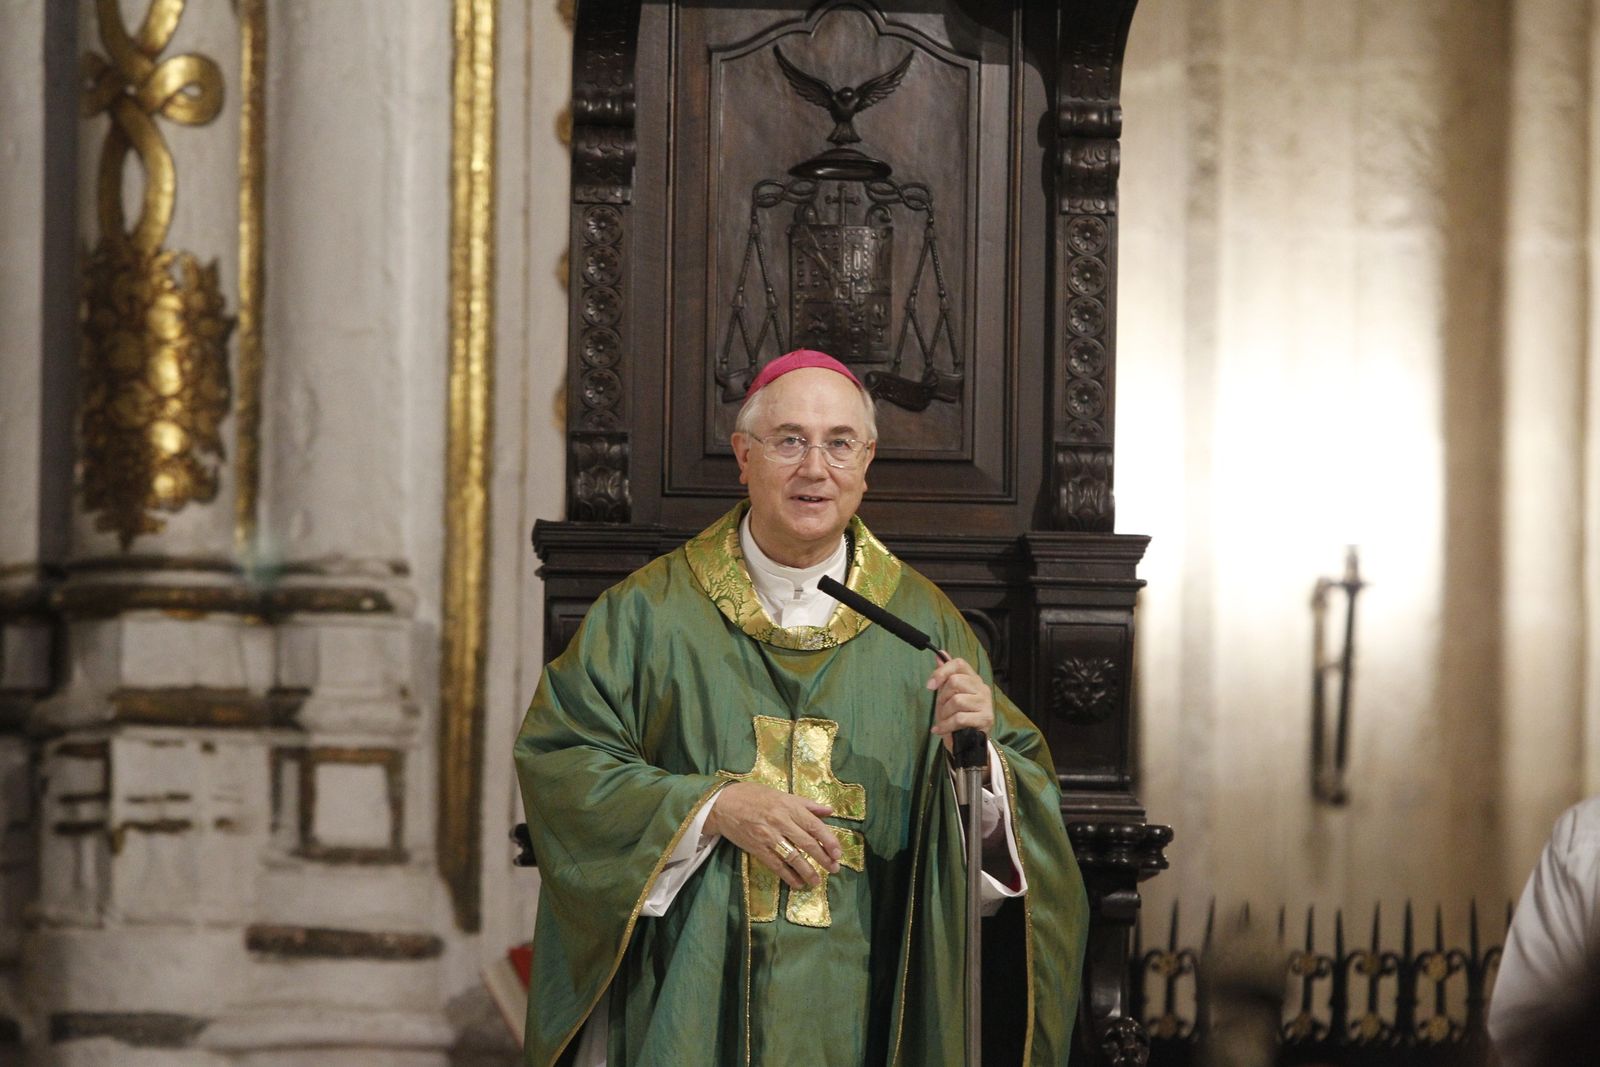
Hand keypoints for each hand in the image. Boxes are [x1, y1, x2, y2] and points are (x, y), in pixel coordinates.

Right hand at [705, 781, 841, 888]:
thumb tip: (829, 811)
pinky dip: (788, 876)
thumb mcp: (782, 794)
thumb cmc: (754, 796)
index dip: (829, 841)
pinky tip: (797, 883)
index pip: (815, 825)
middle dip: (823, 858)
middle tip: (834, 869)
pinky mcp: (757, 849)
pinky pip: (776, 865)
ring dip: (808, 871)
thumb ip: (807, 804)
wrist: (723, 804)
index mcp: (789, 807)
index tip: (838, 853)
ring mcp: (768, 837)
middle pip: (807, 843)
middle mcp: (780, 822)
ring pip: (793, 857)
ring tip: (817, 881)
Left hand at [926, 654, 993, 754]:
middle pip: (955, 682)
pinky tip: (940, 730)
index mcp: (973, 679)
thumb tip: (940, 654)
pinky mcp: (986, 719)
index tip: (929, 686)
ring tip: (943, 721)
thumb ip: (945, 675)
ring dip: (944, 714)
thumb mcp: (947, 695)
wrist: (968, 744)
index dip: (941, 672)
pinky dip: (946, 725)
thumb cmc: (957, 717)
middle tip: (941, 710)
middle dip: (942, 698)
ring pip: (957, 700)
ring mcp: (985, 703)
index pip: (959, 663)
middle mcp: (982, 688)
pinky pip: (960, 718)